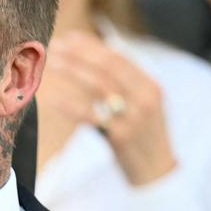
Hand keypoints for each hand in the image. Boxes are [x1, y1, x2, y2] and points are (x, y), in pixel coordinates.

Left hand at [39, 31, 175, 185]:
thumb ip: (124, 85)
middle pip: (109, 67)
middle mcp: (146, 97)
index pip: (119, 57)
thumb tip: (92, 62)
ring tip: (53, 64)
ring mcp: (136, 116)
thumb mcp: (143, 106)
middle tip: (56, 45)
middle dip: (80, 54)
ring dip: (74, 72)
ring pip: (100, 86)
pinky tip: (56, 99)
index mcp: (151, 85)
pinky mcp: (123, 136)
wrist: (157, 172)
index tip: (70, 37)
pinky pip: (94, 117)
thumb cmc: (143, 136)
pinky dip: (74, 106)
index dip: (93, 46)